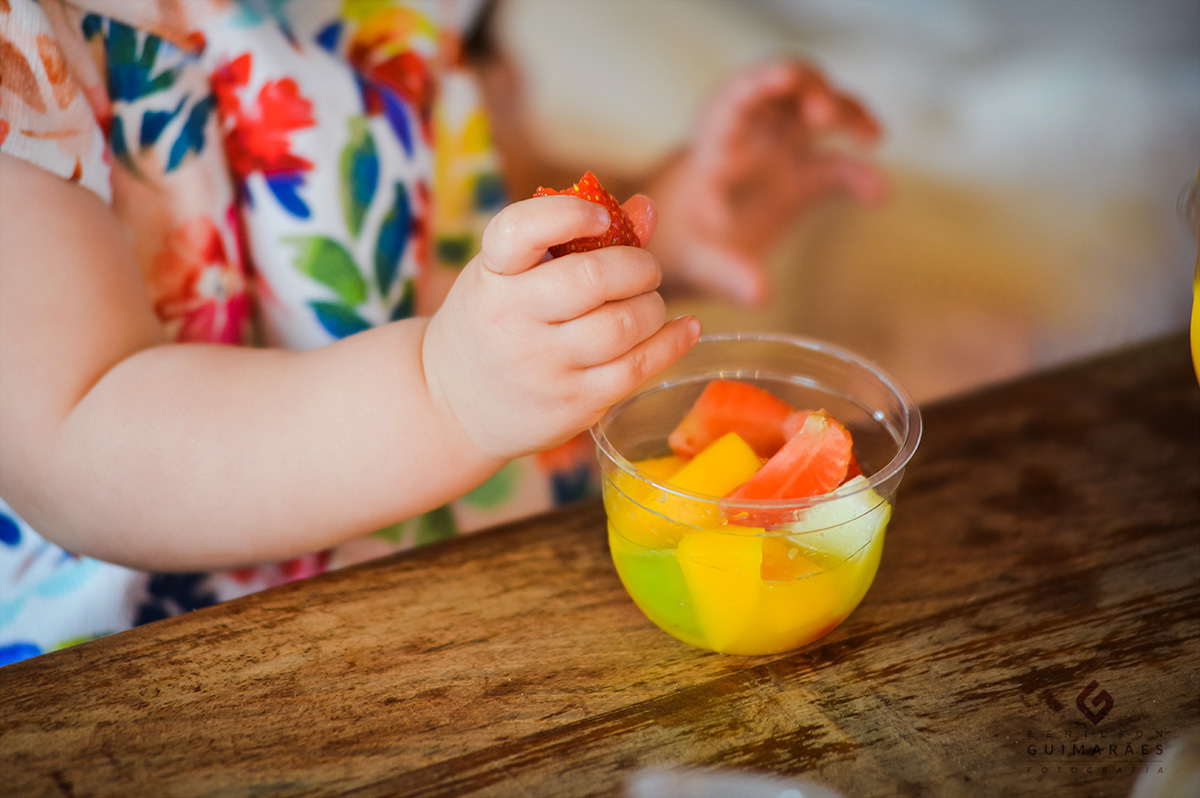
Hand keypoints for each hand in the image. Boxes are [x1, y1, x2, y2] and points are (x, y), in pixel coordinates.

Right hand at [422, 194, 700, 458]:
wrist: (452, 404)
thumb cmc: (495, 323)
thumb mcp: (511, 275)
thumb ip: (574, 239)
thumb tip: (646, 210)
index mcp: (492, 274)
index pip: (520, 230)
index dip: (568, 214)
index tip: (600, 216)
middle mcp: (512, 319)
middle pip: (591, 279)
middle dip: (638, 266)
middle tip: (644, 270)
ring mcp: (543, 366)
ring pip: (622, 325)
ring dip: (653, 306)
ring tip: (649, 304)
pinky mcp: (572, 403)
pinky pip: (636, 368)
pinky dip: (671, 343)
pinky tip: (683, 328)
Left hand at [647, 60, 887, 305]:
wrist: (672, 249)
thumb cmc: (674, 245)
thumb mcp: (695, 261)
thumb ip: (726, 274)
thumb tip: (763, 295)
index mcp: (716, 142)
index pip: (739, 97)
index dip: (764, 81)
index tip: (788, 77)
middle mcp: (752, 136)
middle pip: (789, 91)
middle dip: (813, 90)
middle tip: (825, 113)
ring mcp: (779, 153)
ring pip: (819, 114)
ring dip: (847, 115)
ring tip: (872, 136)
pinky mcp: (799, 179)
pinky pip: (835, 166)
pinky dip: (858, 175)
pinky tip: (878, 196)